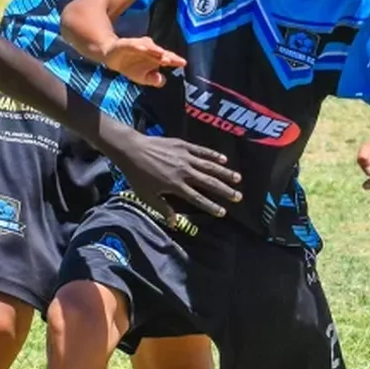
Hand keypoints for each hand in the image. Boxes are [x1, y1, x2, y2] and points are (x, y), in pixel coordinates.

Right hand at [104, 37, 185, 86]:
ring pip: (148, 47)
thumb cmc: (131, 67)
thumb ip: (153, 80)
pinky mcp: (127, 44)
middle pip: (160, 52)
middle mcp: (149, 50)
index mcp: (155, 58)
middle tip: (174, 60)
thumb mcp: (142, 78)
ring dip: (154, 50)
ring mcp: (139, 45)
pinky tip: (142, 48)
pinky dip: (138, 46)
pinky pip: (133, 44)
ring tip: (161, 54)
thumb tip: (162, 80)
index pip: (167, 58)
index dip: (175, 60)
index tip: (183, 63)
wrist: (112, 59)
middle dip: (167, 55)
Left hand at [108, 132, 240, 222]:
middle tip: (238, 197)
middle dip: (225, 190)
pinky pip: (202, 151)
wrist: (131, 149)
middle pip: (209, 182)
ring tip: (238, 179)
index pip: (198, 198)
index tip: (223, 212)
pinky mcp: (183, 145)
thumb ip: (162, 208)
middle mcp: (184, 172)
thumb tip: (174, 223)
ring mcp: (185, 157)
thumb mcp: (147, 195)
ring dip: (225, 173)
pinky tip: (224, 159)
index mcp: (176, 185)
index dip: (211, 206)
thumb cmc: (137, 175)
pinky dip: (213, 155)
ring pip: (209, 166)